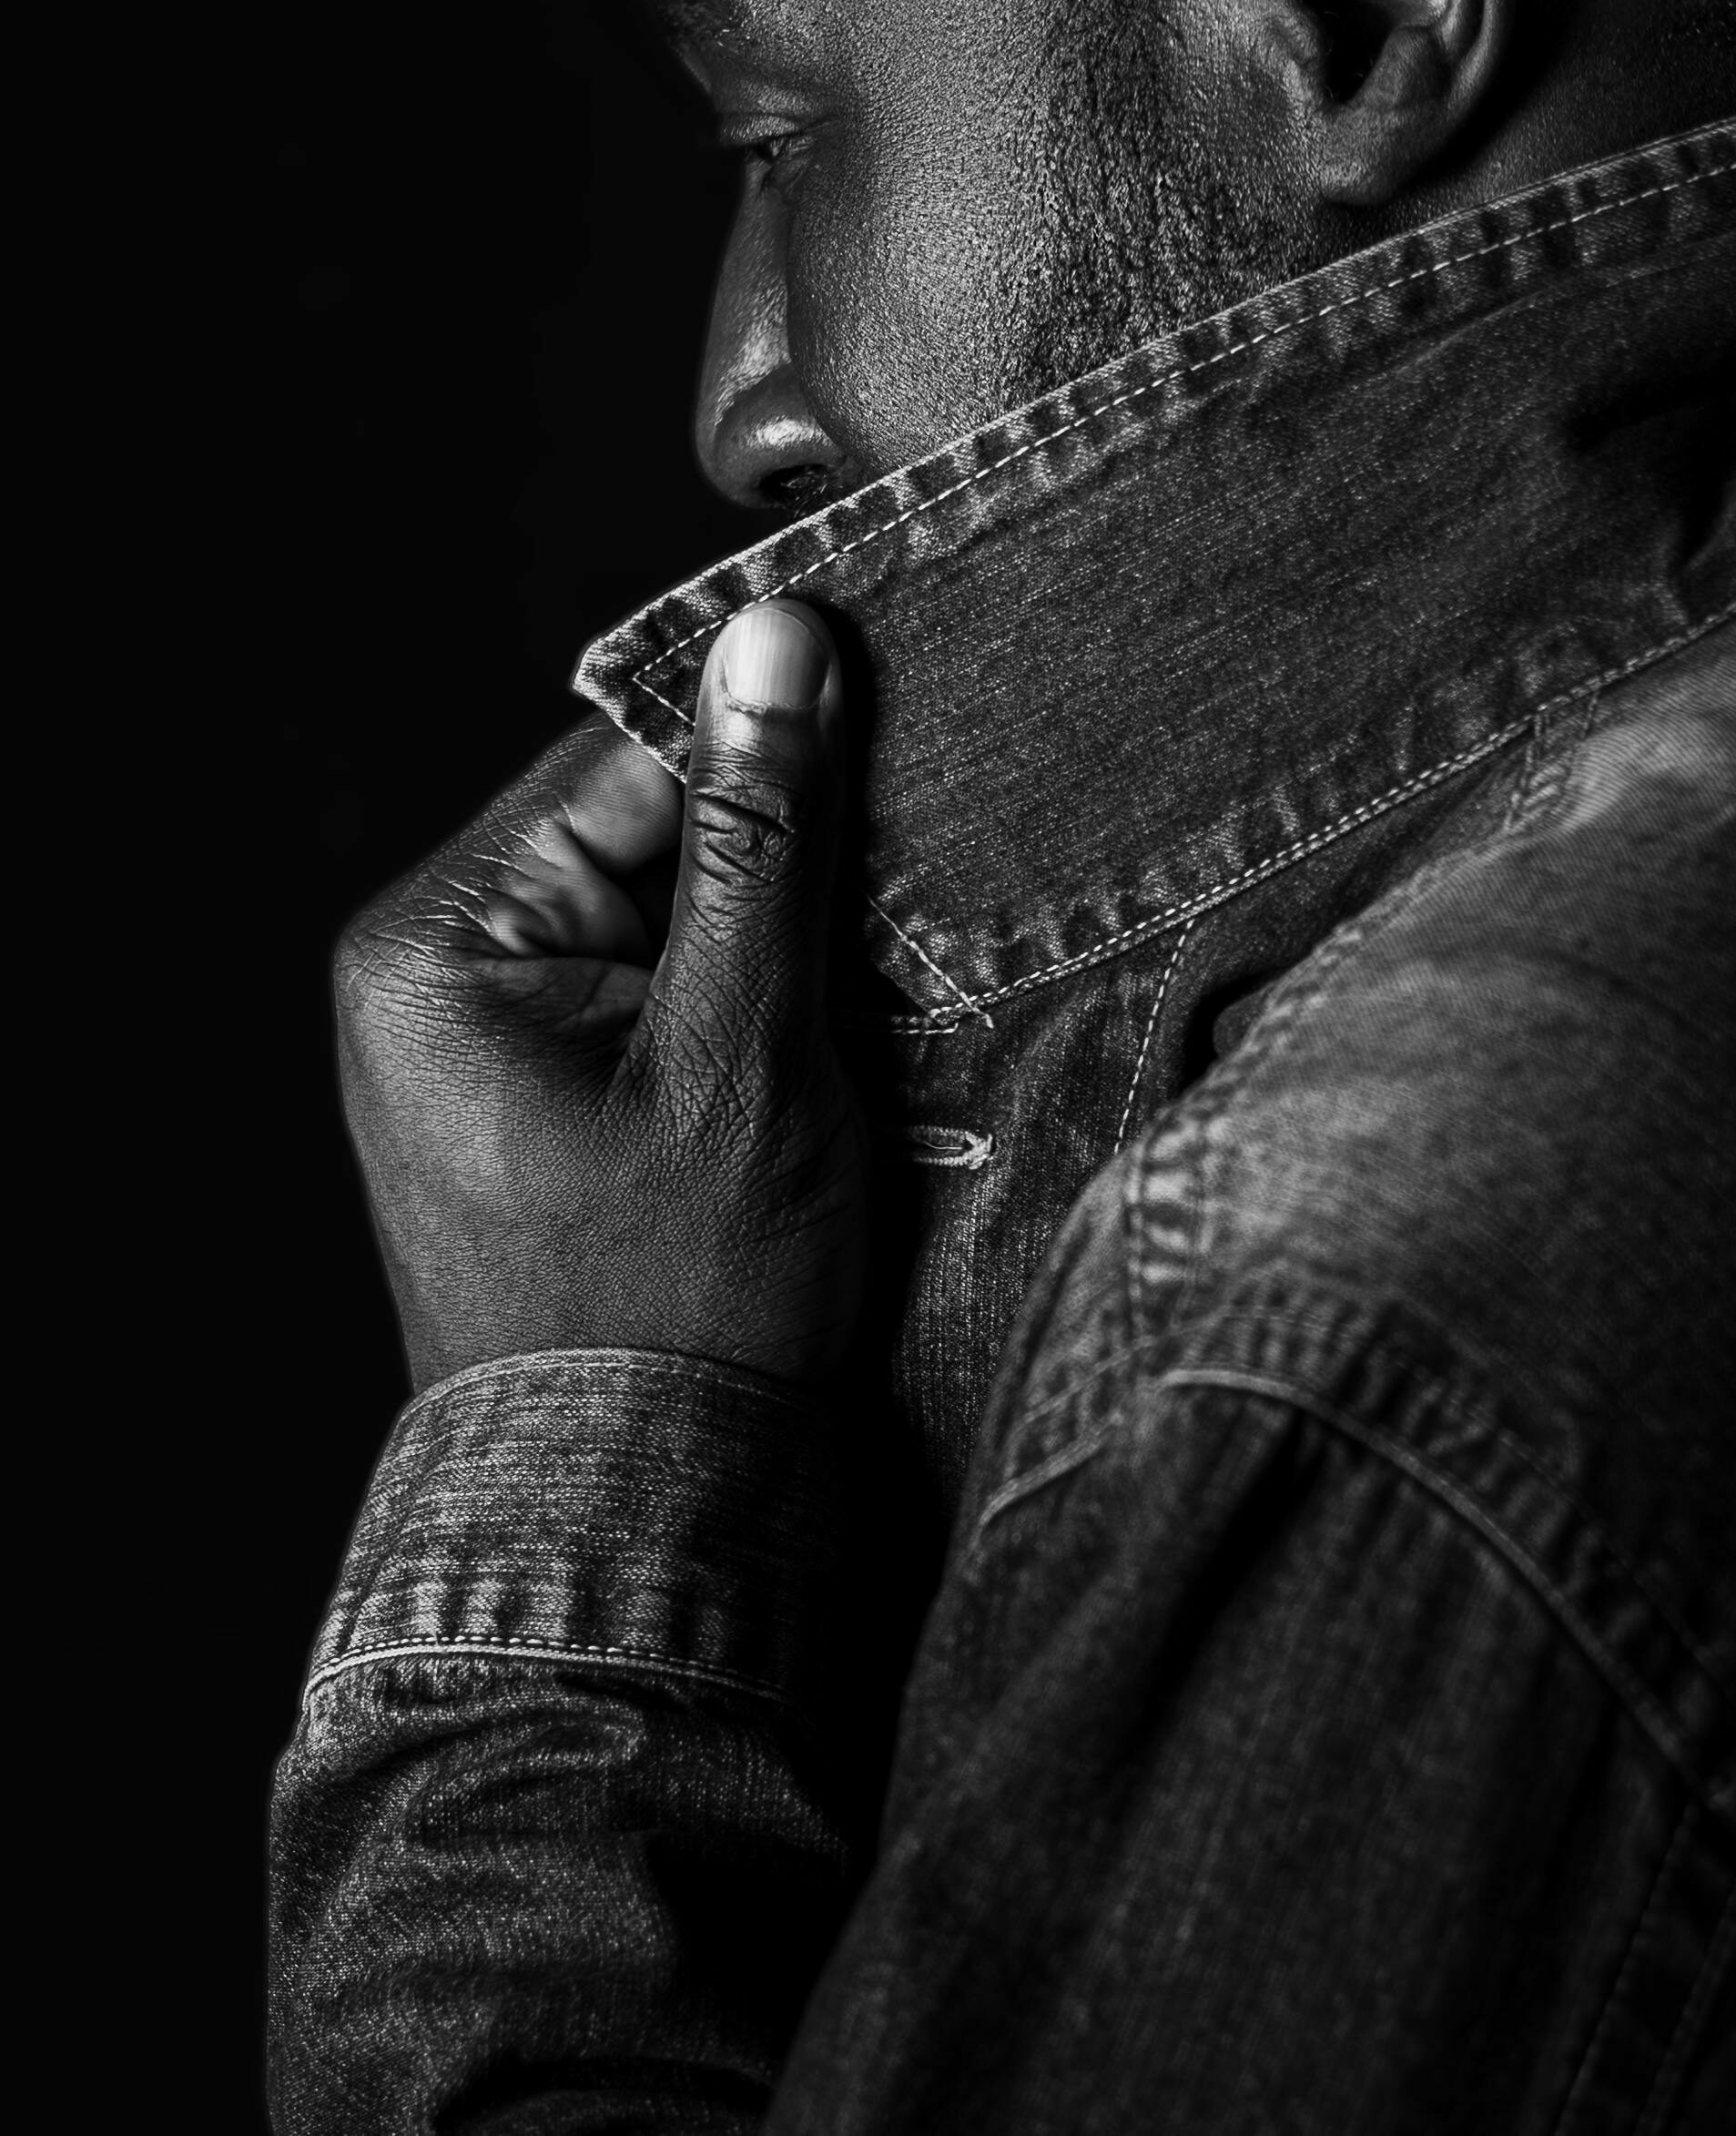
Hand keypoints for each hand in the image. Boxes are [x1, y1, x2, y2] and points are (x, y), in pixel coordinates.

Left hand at [333, 600, 863, 1390]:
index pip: (622, 761)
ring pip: (664, 917)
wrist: (644, 1514)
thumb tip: (778, 639)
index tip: (889, 766)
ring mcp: (472, 1044)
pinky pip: (651, 997)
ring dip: (769, 956)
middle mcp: (429, 976)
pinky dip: (740, 1018)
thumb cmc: (682, 1301)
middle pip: (641, 835)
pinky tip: (800, 1073)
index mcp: (438, 942)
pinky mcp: (528, 1098)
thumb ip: (763, 836)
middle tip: (872, 943)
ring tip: (833, 1034)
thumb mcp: (743, 1047)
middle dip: (773, 878)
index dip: (767, 762)